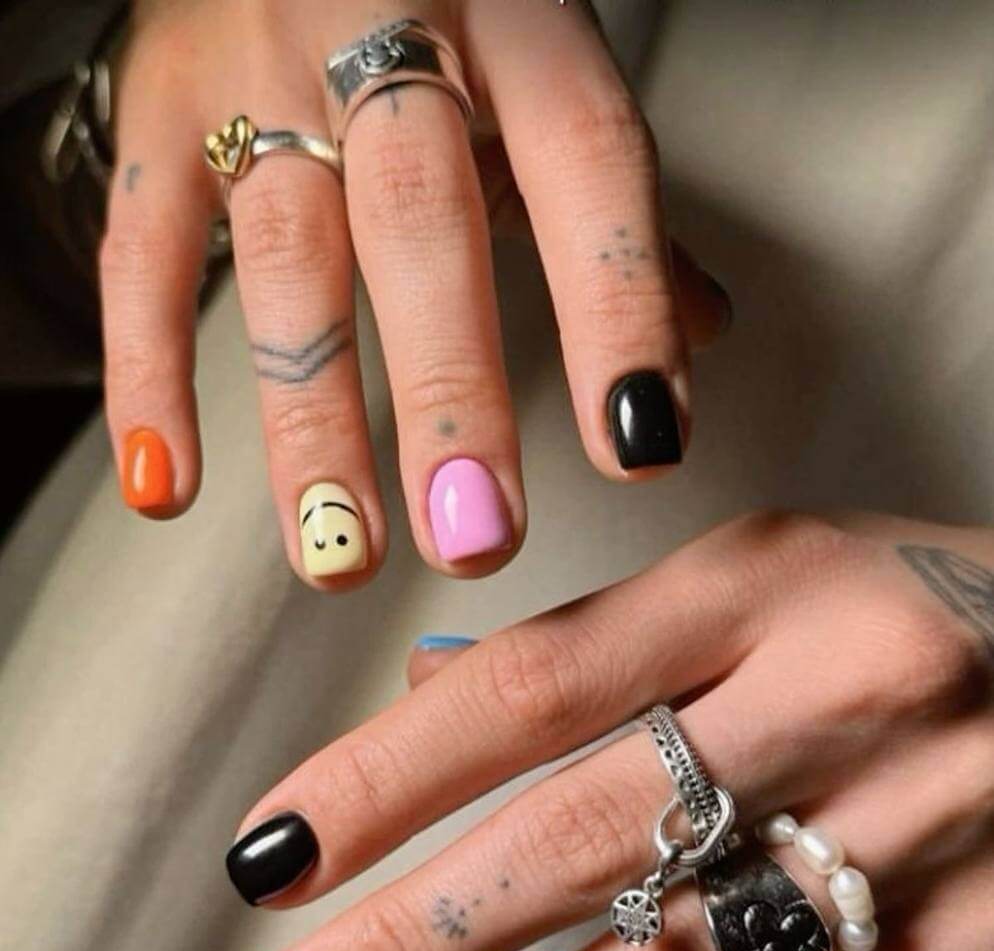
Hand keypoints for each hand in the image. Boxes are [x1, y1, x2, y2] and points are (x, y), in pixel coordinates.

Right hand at [101, 0, 728, 585]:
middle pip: (420, 221)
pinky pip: (147, 251)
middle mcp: (386, 29)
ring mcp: (259, 68)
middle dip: (448, 392)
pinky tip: (168, 487)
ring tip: (342, 553)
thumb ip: (611, 209)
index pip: (585, 163)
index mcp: (516, 19)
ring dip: (311, 423)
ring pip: (287, 259)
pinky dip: (149, 373)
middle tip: (476, 536)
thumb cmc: (440, 7)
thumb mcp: (539, 75)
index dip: (617, 308)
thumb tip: (701, 333)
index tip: (639, 446)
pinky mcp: (162, 109)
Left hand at [223, 510, 993, 950]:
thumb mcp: (764, 568)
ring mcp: (920, 832)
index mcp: (763, 587)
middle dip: (420, 941)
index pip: (533, 689)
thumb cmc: (904, 598)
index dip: (385, 776)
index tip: (271, 858)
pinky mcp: (988, 940)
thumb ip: (604, 637)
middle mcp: (836, 702)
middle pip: (589, 841)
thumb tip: (431, 694)